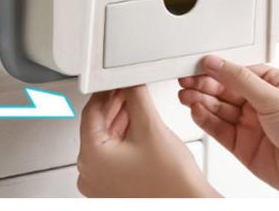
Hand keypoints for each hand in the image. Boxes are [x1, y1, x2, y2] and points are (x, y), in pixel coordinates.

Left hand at [77, 85, 219, 197]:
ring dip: (120, 118)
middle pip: (97, 125)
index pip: (91, 111)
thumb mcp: (151, 126)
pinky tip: (136, 124)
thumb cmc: (171, 183)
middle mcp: (89, 174)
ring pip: (105, 139)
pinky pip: (111, 155)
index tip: (117, 79)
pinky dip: (122, 137)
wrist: (188, 207)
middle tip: (128, 85)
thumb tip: (129, 81)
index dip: (107, 89)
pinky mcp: (112, 188)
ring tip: (135, 101)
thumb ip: (136, 95)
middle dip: (114, 103)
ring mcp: (100, 184)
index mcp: (91, 158)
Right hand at [178, 56, 278, 196]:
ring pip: (218, 108)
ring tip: (186, 95)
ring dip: (200, 101)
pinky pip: (219, 129)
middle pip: (222, 89)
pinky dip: (206, 120)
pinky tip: (196, 111)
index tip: (194, 65)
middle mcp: (257, 102)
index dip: (213, 69)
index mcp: (269, 83)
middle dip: (202, 84)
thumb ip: (241, 81)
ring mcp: (249, 124)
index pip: (234, 71)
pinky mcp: (243, 146)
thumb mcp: (276, 98)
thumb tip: (217, 63)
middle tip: (185, 80)